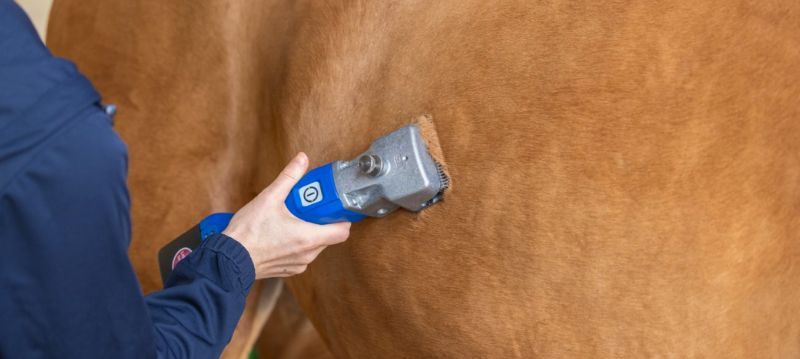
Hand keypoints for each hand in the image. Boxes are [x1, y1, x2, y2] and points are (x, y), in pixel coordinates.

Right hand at [223, 152, 350, 278]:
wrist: (228, 261)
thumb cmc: (248, 233)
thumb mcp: (269, 198)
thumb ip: (289, 177)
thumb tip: (302, 160)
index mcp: (308, 237)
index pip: (342, 231)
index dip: (341, 218)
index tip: (333, 208)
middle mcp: (307, 254)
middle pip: (328, 237)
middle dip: (321, 222)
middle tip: (308, 209)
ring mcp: (298, 264)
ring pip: (315, 247)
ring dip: (309, 233)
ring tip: (292, 221)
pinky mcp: (289, 270)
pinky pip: (302, 255)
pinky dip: (297, 245)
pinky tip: (281, 235)